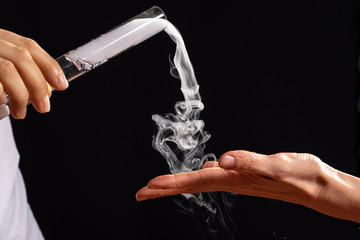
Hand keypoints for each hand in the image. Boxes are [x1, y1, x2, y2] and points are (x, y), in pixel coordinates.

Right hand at [0, 29, 67, 118]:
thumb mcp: (3, 61)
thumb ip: (21, 70)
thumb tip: (47, 90)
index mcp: (1, 39)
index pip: (30, 47)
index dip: (50, 66)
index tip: (62, 85)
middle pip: (23, 58)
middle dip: (38, 85)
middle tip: (43, 107)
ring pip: (7, 70)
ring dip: (20, 95)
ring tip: (20, 112)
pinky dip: (0, 96)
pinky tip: (2, 103)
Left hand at [136, 150, 359, 222]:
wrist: (316, 185)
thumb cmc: (301, 176)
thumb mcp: (279, 166)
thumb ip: (251, 163)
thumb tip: (223, 159)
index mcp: (236, 178)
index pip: (196, 181)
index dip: (171, 184)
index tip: (149, 187)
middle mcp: (233, 181)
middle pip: (192, 185)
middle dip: (165, 189)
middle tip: (142, 193)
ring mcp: (238, 180)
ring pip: (200, 181)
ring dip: (178, 183)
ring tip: (160, 185)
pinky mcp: (245, 175)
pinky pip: (214, 176)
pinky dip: (198, 176)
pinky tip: (198, 175)